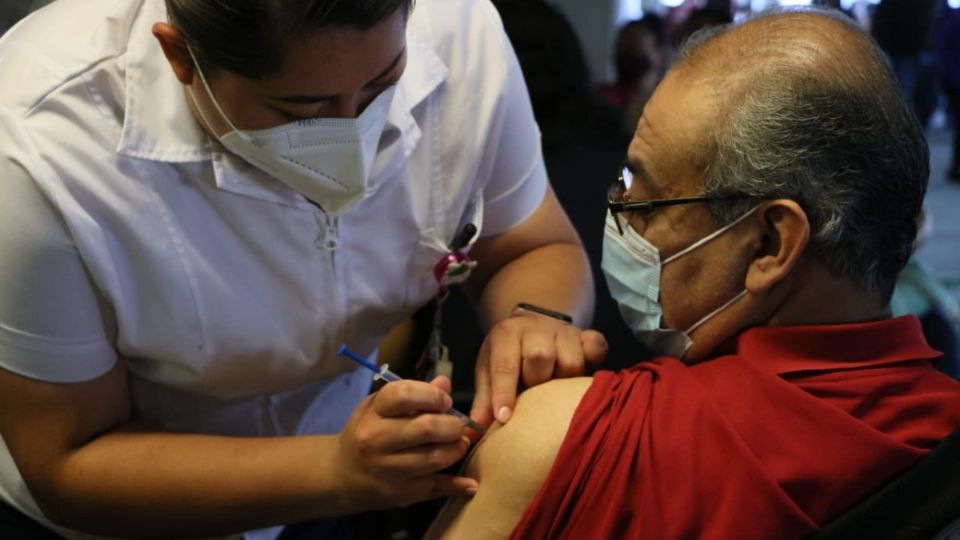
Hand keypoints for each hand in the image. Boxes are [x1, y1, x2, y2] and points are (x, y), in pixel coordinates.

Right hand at [334, 376, 476, 510]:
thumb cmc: (367, 432)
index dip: (432, 395)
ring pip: (434, 458)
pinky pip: (433, 488)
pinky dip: (456, 486)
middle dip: (452, 425)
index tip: (445, 401)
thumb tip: (445, 383)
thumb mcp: (380, 407)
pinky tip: (469, 484)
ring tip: (459, 443)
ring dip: (456, 450)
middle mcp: (376, 440)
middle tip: (458, 425)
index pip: (403, 394)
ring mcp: (386, 469)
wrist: (342, 474)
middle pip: (425, 428)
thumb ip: (413, 393)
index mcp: (373, 412)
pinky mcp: (397, 494)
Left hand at [470, 313, 606, 428]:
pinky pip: (596, 347)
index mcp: (506, 335)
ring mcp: (564, 330)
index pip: (504, 365)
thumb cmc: (506, 355)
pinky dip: (593, 361)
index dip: (504, 392)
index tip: (504, 418)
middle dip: (538, 382)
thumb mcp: (488, 372)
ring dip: (564, 381)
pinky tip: (582, 376)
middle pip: (541, 357)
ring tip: (556, 389)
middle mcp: (536, 328)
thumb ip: (483, 402)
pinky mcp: (586, 335)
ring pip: (572, 361)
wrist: (530, 326)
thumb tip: (469, 436)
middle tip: (535, 395)